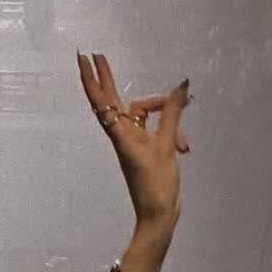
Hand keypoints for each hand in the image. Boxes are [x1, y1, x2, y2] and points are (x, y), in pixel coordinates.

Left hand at [77, 53, 189, 236]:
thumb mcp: (167, 146)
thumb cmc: (157, 186)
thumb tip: (181, 87)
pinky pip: (155, 128)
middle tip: (98, 56)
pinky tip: (184, 144)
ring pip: (145, 116)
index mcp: (121, 135)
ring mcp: (133, 142)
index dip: (94, 79)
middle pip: (112, 101)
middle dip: (107, 78)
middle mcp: (123, 136)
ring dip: (168, 120)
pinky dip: (170, 130)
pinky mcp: (144, 148)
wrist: (158, 215)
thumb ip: (173, 114)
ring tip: (185, 143)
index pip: (103, 101)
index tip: (86, 59)